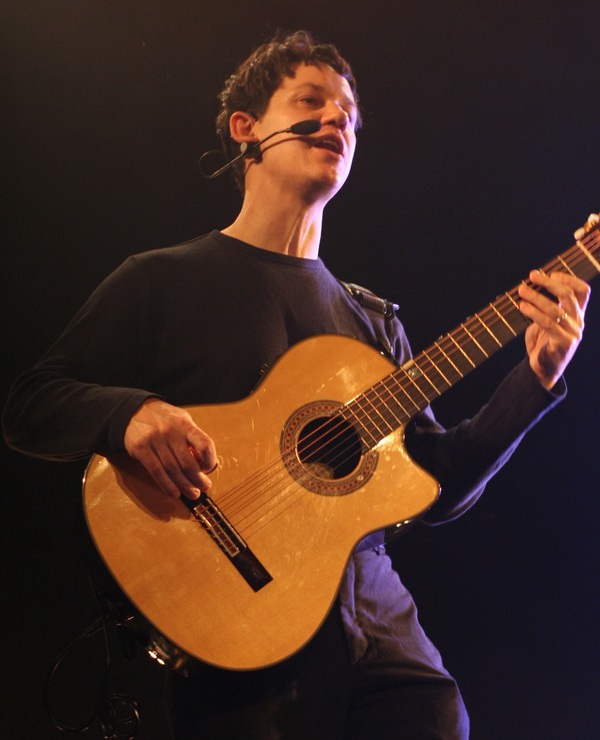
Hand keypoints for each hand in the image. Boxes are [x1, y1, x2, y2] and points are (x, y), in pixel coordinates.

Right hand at [124, 398, 216, 499]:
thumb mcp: (182, 419)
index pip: (204, 444)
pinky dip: (167, 485)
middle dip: (198, 479)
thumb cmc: (163, 418)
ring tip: (193, 494)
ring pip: (172, 470)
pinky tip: (175, 493)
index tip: (208, 468)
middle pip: (187, 462)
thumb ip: (193, 437)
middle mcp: (170, 432)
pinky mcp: (141, 450)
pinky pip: (156, 472)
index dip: (209, 460)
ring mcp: (155, 441)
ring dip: (184, 485)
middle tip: (204, 488)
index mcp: (184, 424)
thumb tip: (205, 461)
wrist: (133, 411)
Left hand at [518, 270, 590, 389]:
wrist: (542, 370)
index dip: (569, 279)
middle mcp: (578, 322)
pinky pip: (549, 324)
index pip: (583, 291)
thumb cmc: (543, 342)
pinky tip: (522, 307)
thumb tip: (530, 286)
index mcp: (577, 315)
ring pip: (556, 309)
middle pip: (568, 296)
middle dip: (549, 283)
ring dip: (536, 297)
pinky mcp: (564, 343)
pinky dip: (534, 313)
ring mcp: (573, 333)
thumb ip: (545, 306)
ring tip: (521, 291)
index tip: (552, 272)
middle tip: (532, 276)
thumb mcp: (546, 321)